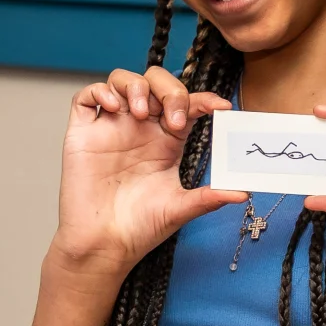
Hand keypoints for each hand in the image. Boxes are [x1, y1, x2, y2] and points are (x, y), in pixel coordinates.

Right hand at [52, 67, 245, 278]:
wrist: (104, 244)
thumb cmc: (140, 227)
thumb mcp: (180, 208)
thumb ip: (209, 197)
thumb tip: (243, 193)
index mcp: (167, 141)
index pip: (187, 105)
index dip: (204, 99)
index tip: (220, 107)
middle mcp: (140, 128)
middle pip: (156, 83)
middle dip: (170, 90)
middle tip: (174, 118)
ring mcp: (111, 128)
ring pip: (122, 81)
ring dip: (136, 86)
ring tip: (142, 114)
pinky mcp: (83, 134)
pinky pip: (86, 97)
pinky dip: (100, 91)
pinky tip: (113, 107)